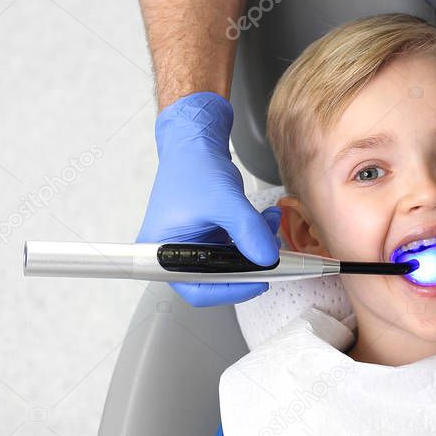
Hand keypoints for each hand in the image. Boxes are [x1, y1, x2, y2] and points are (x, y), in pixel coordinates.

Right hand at [136, 91, 281, 306]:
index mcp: (163, 253)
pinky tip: (264, 219)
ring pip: (231, 263)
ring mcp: (193, 246)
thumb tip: (269, 259)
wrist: (195, 144)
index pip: (198, 290)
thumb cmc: (194, 167)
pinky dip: (252, 236)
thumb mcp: (224, 201)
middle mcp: (175, 254)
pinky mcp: (208, 237)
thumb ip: (248, 231)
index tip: (260, 281)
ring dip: (255, 247)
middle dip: (249, 265)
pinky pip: (235, 247)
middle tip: (273, 254)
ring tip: (269, 224)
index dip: (232, 291)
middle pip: (217, 279)